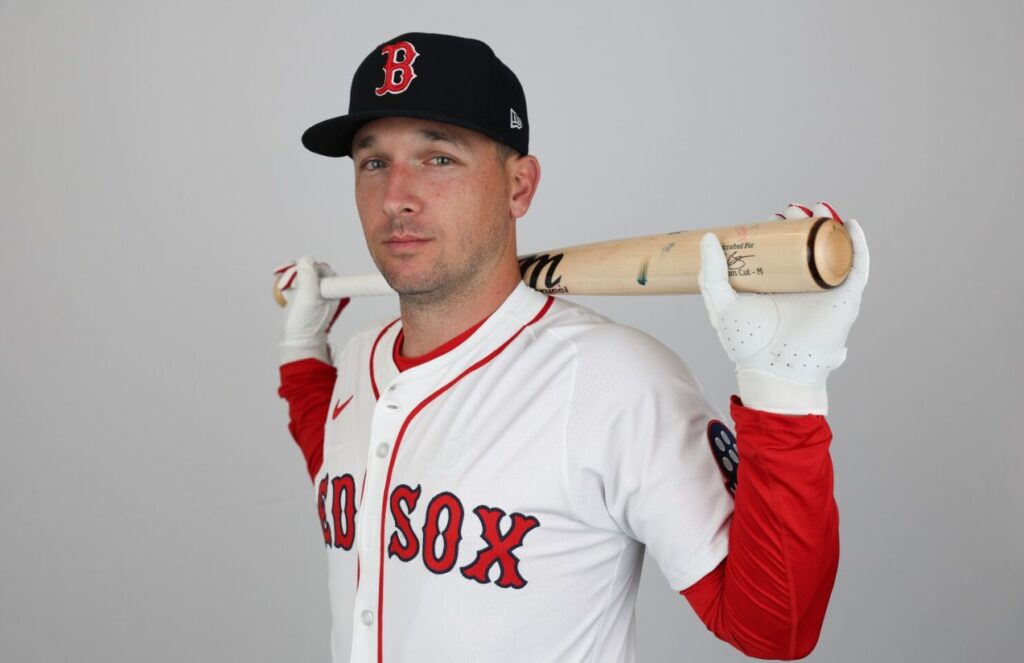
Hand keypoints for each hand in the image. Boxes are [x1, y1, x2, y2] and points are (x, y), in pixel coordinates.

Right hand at [274, 256, 348, 364]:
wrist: (297, 341)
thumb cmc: (305, 323)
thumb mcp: (308, 296)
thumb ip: (309, 274)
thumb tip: (307, 258)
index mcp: (335, 288)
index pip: (320, 266)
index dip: (305, 269)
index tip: (295, 280)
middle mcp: (328, 288)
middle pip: (309, 268)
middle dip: (294, 273)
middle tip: (286, 286)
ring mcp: (316, 292)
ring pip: (301, 274)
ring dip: (289, 278)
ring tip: (284, 290)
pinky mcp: (306, 295)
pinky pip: (297, 281)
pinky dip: (288, 282)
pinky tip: (283, 290)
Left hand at [698, 203, 868, 414]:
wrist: (772, 370)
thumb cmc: (746, 343)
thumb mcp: (722, 304)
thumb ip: (712, 274)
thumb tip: (709, 238)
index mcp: (776, 283)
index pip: (781, 249)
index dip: (779, 230)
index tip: (771, 217)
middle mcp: (802, 284)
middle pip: (808, 245)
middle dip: (803, 222)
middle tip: (792, 210)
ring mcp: (825, 290)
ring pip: (833, 250)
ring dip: (830, 226)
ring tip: (819, 208)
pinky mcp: (845, 299)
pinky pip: (857, 268)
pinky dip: (858, 245)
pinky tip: (850, 226)